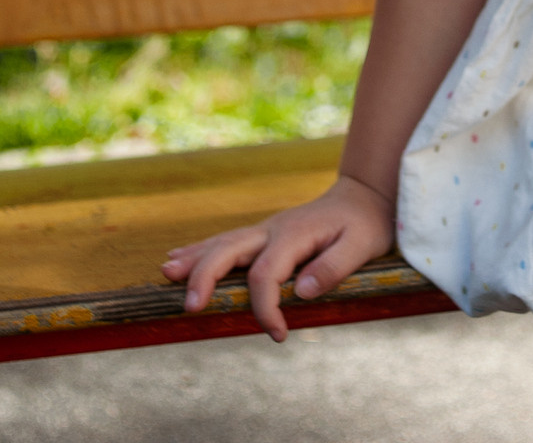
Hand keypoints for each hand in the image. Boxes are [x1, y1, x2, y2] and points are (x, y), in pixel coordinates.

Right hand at [159, 174, 396, 341]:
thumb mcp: (362, 246)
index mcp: (295, 235)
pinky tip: (177, 259)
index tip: (278, 334)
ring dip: (194, 260)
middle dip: (206, 277)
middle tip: (191, 307)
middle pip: (229, 250)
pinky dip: (200, 250)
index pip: (267, 274)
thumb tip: (301, 291)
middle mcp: (272, 229)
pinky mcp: (262, 234)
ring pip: (221, 243)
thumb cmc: (365, 225)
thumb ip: (333, 268)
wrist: (364, 197)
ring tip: (167, 274)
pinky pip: (225, 241)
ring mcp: (265, 230)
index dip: (265, 307)